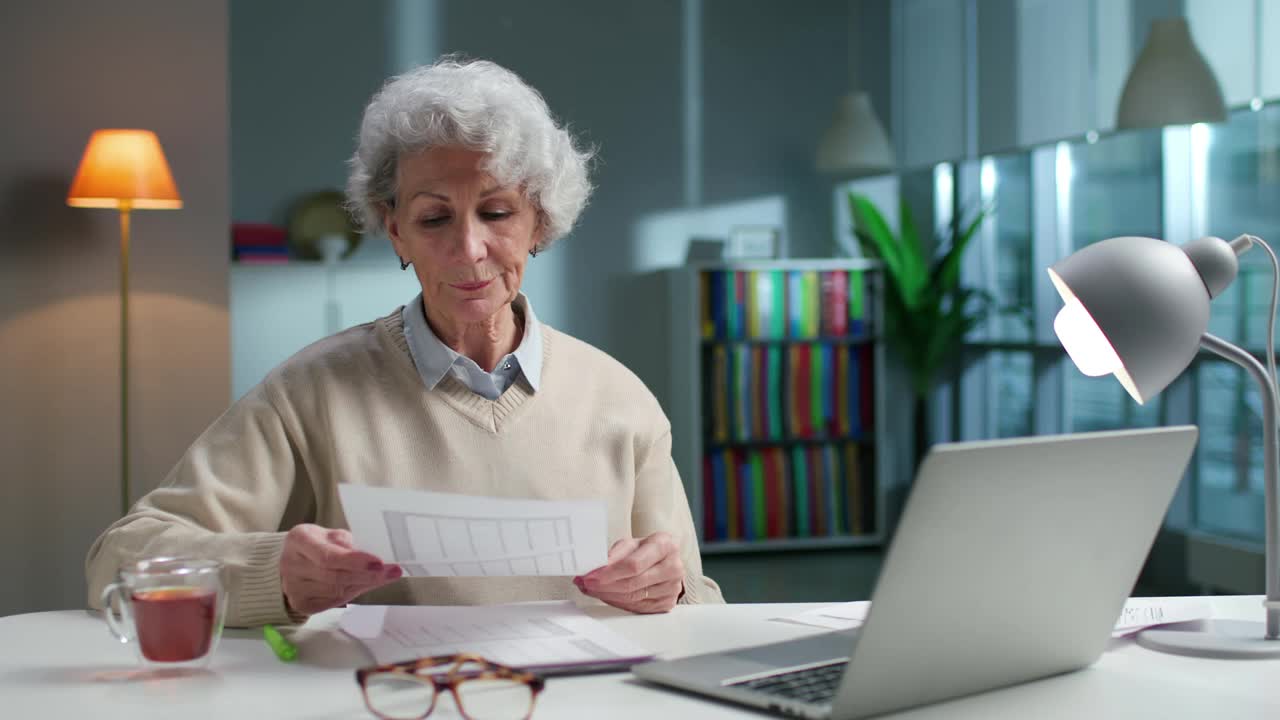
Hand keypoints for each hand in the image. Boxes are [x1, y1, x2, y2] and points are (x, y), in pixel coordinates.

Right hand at [280, 524, 401, 615]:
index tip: (379, 562)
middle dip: (367, 575)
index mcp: (298, 539)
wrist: (292, 561)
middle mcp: (290, 564)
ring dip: (364, 584)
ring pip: (336, 591)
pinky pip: (333, 602)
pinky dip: (353, 593)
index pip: (329, 556)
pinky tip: (364, 585)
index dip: (356, 561)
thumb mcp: (331, 534)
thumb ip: (348, 544)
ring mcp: (293, 587)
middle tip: (392, 572)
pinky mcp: (301, 603)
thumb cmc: (317, 544)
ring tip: (383, 577)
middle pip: (334, 576)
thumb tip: (375, 560)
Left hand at [573, 532, 684, 612]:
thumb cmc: (646, 550)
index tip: (591, 576)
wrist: (663, 560)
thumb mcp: (630, 544)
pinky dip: (618, 603)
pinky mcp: (668, 603)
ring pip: (633, 598)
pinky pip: (637, 608)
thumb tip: (594, 568)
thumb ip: (613, 555)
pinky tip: (607, 596)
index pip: (633, 565)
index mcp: (665, 545)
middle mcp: (673, 567)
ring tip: (592, 589)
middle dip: (604, 586)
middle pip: (632, 583)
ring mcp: (673, 587)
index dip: (609, 573)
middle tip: (586, 584)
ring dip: (608, 595)